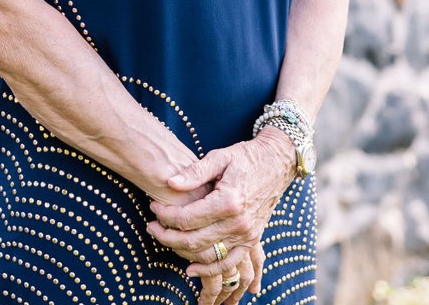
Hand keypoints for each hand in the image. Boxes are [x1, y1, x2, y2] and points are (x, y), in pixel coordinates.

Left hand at [147, 129, 296, 303]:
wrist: (277, 163)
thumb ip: (195, 172)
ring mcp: (246, 234)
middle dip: (167, 236)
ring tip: (164, 241)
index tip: (153, 207)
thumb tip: (171, 183)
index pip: (188, 218)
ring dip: (183, 253)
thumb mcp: (220, 157)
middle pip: (194, 240)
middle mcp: (238, 222)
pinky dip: (210, 271)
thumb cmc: (246, 157)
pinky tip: (191, 269)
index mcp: (228, 201)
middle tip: (151, 226)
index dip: (166, 215)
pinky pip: (229, 263)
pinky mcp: (252, 240)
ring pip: (208, 255)